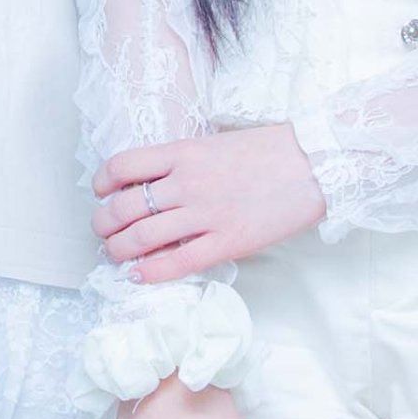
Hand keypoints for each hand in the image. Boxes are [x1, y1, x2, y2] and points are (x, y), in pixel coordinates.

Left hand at [95, 124, 323, 280]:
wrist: (316, 163)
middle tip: (105, 231)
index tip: (101, 192)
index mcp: (183, 151)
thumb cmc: (269, 150)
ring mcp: (206, 214)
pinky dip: (148, 272)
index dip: (101, 183)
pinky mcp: (227, 242)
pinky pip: (175, 263)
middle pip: (122, 208)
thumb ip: (182, 162)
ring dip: (118, 250)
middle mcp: (187, 182)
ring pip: (140, 238)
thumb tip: (151, 184)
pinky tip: (137, 275)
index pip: (121, 166)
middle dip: (103, 224)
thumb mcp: (215, 143)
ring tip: (116, 254)